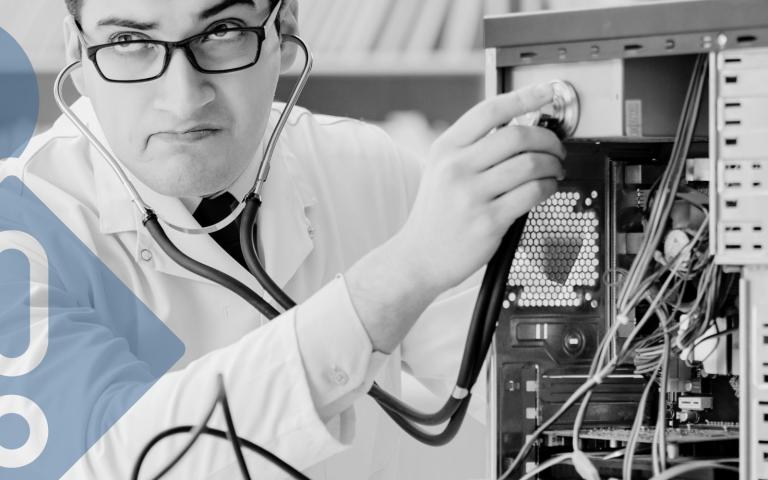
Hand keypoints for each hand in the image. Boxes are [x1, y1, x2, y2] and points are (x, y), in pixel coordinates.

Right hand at [393, 82, 566, 293]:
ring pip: (530, 164)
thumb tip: (520, 126)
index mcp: (446, 149)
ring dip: (553, 164)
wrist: (418, 257)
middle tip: (557, 148)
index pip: (490, 111)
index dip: (525, 97)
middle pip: (517, 136)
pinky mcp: (488, 221)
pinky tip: (547, 188)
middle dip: (548, 139)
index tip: (548, 92)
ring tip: (554, 170)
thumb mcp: (441, 170)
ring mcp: (471, 195)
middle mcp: (456, 168)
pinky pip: (532, 193)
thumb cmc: (437, 214)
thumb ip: (472, 148)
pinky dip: (549, 187)